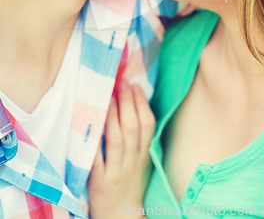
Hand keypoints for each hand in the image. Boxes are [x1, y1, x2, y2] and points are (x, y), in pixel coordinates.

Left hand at [88, 82, 154, 218]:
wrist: (121, 217)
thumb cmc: (129, 184)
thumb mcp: (140, 162)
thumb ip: (138, 139)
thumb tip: (132, 106)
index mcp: (144, 155)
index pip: (148, 125)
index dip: (142, 104)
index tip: (135, 86)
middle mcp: (133, 162)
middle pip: (132, 128)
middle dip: (128, 102)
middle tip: (122, 83)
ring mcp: (116, 172)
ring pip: (117, 140)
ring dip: (113, 115)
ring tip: (109, 96)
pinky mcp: (100, 182)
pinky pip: (97, 160)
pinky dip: (95, 142)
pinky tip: (92, 125)